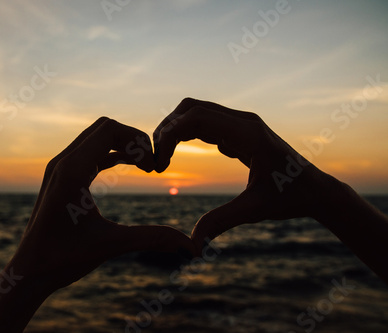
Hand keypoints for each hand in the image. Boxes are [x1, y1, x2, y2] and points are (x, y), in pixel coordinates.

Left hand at [16, 116, 194, 289]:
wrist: (29, 271)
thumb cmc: (63, 259)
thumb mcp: (111, 245)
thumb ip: (152, 238)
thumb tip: (190, 246)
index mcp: (72, 171)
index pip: (110, 129)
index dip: (138, 141)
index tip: (154, 167)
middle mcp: (63, 162)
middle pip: (104, 127)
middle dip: (134, 140)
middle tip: (153, 165)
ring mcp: (60, 168)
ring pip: (96, 137)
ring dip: (123, 146)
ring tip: (146, 167)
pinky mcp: (62, 177)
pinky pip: (91, 152)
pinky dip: (113, 154)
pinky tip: (131, 167)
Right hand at [153, 98, 334, 252]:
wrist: (316, 189)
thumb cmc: (291, 197)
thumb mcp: (255, 210)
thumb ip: (221, 222)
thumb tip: (192, 246)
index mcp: (247, 133)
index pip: (196, 117)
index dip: (170, 135)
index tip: (160, 164)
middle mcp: (243, 121)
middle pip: (191, 108)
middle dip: (167, 129)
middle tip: (156, 159)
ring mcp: (241, 124)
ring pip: (196, 113)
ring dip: (175, 130)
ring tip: (163, 158)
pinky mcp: (239, 132)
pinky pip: (205, 123)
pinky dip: (186, 135)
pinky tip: (180, 156)